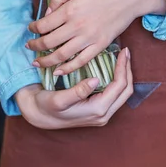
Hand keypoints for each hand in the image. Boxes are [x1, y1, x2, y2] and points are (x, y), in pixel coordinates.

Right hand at [15, 48, 132, 129]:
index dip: (123, 67)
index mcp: (98, 111)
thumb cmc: (46, 106)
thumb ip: (78, 91)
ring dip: (124, 74)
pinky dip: (117, 79)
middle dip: (127, 70)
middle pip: (126, 90)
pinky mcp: (99, 110)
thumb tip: (96, 80)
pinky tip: (113, 67)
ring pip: (123, 93)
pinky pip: (115, 94)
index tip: (123, 50)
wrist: (38, 116)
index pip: (119, 87)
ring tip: (121, 57)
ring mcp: (102, 114)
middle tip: (125, 52)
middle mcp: (104, 115)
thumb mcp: (59, 99)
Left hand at [27, 0, 165, 73]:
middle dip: (35, 46)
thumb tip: (48, 12)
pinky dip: (68, 68)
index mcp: (70, 9)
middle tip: (29, 47)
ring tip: (37, 63)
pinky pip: (81, 61)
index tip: (31, 29)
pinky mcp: (100, 45)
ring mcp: (89, 38)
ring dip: (46, 61)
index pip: (44, 24)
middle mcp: (77, 26)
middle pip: (49, 42)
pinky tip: (59, 71)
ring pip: (62, 55)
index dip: (34, 28)